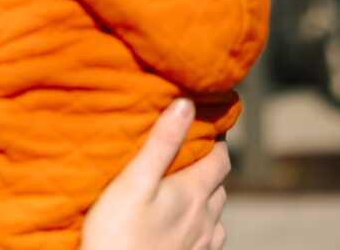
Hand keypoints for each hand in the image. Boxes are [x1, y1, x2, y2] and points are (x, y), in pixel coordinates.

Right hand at [81, 99, 228, 249]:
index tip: (207, 123)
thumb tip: (186, 104)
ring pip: (216, 212)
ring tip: (186, 184)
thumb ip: (161, 143)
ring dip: (207, 195)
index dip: (217, 139)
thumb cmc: (118, 232)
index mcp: (194, 194)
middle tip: (190, 149)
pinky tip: (184, 223)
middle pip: (220, 184)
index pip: (221, 159)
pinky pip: (209, 238)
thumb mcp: (135, 181)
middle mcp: (205, 219)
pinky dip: (202, 223)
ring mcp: (201, 244)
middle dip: (210, 165)